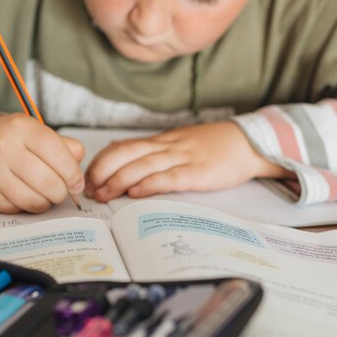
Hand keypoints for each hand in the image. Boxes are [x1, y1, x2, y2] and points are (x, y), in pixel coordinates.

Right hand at [0, 114, 84, 213]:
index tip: (77, 183)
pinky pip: (18, 208)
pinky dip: (27, 206)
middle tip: (62, 191)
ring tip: (45, 194)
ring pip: (34, 200)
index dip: (73, 172)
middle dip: (62, 192)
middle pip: (49, 182)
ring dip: (46, 202)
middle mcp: (4, 148)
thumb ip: (63, 146)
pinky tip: (25, 195)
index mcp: (21, 127)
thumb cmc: (8, 142)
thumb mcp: (34, 132)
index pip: (57, 152)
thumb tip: (78, 167)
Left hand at [84, 121, 291, 201]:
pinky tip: (135, 193)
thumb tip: (120, 157)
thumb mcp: (179, 143)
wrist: (249, 143)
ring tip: (102, 195)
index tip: (88, 177)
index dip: (102, 161)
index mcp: (162, 141)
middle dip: (103, 171)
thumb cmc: (213, 146)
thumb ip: (153, 151)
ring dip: (118, 180)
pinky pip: (170, 178)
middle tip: (88, 189)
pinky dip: (150, 185)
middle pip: (127, 154)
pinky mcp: (198, 173)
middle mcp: (167, 147)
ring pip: (143, 166)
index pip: (123, 146)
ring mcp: (183, 159)